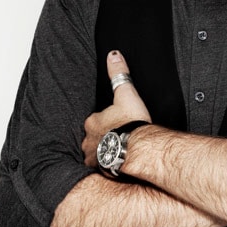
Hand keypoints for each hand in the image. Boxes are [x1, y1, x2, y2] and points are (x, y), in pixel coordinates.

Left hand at [82, 51, 151, 166]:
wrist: (138, 150)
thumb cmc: (133, 124)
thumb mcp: (127, 94)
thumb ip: (119, 75)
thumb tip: (113, 56)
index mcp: (93, 122)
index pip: (95, 120)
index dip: (105, 121)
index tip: (115, 123)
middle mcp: (88, 140)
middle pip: (92, 138)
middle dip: (100, 138)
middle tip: (115, 138)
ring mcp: (93, 157)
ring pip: (94, 154)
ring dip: (102, 153)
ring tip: (116, 153)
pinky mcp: (101, 170)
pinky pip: (101, 168)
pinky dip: (107, 166)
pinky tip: (116, 165)